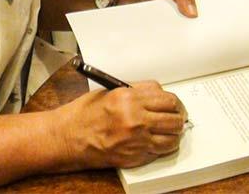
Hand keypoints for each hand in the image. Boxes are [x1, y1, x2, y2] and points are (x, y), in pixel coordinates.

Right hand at [54, 81, 187, 169]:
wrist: (71, 137)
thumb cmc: (85, 114)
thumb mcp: (109, 93)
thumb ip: (135, 92)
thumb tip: (155, 95)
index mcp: (128, 97)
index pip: (165, 97)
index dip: (172, 101)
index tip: (173, 103)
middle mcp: (136, 117)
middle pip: (174, 115)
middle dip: (177, 115)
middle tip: (176, 116)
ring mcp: (138, 138)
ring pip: (173, 135)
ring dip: (174, 132)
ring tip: (170, 129)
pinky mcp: (137, 155)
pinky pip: (163, 150)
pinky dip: (165, 145)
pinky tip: (160, 140)